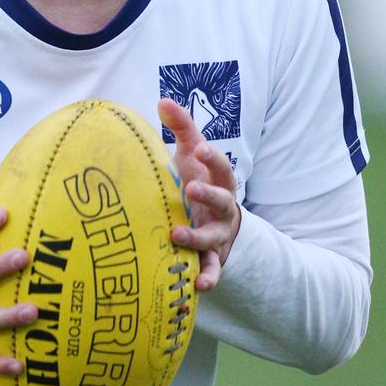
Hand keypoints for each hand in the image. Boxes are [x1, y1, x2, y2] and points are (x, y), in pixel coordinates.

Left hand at [158, 98, 240, 291]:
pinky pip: (212, 270)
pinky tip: (196, 286)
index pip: (221, 166)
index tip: (198, 148)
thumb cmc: (196, 180)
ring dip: (197, 238)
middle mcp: (222, 208)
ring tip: (176, 236)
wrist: (214, 221)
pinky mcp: (210, 258)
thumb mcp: (190, 155)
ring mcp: (217, 235)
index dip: (212, 157)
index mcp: (218, 180)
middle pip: (221, 201)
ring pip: (213, 239)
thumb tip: (163, 99)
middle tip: (190, 190)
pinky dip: (206, 278)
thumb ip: (181, 128)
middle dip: (208, 196)